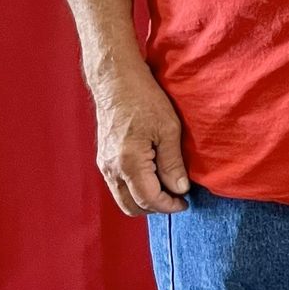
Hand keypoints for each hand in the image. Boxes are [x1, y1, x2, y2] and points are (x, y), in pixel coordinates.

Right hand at [91, 64, 188, 215]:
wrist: (117, 81)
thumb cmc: (144, 100)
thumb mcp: (168, 130)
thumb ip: (173, 163)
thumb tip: (180, 189)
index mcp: (128, 164)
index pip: (149, 199)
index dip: (169, 206)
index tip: (185, 203)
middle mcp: (111, 169)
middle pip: (131, 206)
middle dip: (155, 208)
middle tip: (177, 198)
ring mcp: (104, 165)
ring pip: (122, 198)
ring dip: (144, 200)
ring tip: (167, 188)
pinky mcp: (104, 158)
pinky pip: (118, 185)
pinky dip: (135, 189)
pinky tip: (153, 177)